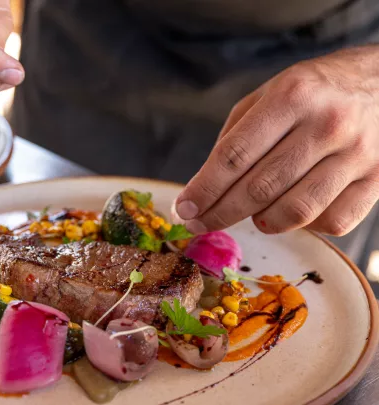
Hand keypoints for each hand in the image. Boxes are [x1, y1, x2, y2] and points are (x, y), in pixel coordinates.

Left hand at [176, 46, 378, 235]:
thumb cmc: (316, 90)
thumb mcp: (271, 92)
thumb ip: (237, 134)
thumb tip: (207, 184)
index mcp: (292, 97)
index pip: (234, 156)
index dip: (204, 188)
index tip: (184, 209)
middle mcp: (326, 125)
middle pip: (258, 188)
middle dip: (220, 213)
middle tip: (199, 224)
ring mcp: (357, 154)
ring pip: (295, 212)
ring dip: (262, 222)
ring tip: (251, 215)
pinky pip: (333, 222)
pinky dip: (305, 226)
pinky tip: (292, 212)